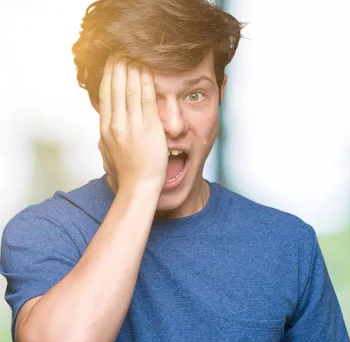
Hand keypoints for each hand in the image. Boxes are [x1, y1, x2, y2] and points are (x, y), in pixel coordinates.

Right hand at [98, 56, 167, 192]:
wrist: (138, 186)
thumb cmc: (127, 173)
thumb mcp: (109, 152)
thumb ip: (107, 136)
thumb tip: (105, 127)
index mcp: (106, 128)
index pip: (106, 94)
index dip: (109, 75)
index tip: (111, 62)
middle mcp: (116, 123)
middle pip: (115, 87)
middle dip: (118, 66)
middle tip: (121, 50)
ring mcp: (131, 125)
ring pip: (130, 89)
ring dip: (132, 69)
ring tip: (134, 54)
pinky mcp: (148, 128)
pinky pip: (147, 100)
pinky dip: (146, 83)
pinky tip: (147, 70)